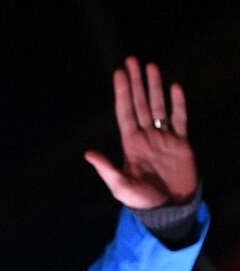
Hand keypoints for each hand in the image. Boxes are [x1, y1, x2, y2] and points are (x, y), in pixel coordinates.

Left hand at [84, 56, 197, 207]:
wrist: (169, 209)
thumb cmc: (142, 201)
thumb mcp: (120, 186)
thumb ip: (106, 168)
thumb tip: (88, 153)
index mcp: (130, 143)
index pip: (125, 111)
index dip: (123, 92)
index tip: (118, 73)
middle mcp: (146, 136)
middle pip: (141, 103)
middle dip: (136, 82)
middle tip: (132, 60)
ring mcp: (164, 138)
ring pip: (159, 106)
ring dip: (155, 87)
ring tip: (151, 66)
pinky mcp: (182, 144)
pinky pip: (180, 119)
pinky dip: (178, 104)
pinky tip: (175, 87)